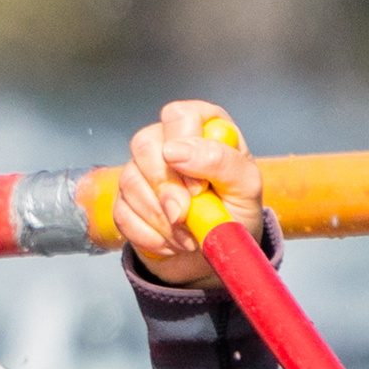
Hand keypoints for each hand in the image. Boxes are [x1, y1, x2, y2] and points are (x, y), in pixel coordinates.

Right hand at [114, 101, 264, 287]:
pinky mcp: (125, 199)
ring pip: (130, 180)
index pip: (179, 116)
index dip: (185, 148)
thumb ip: (220, 162)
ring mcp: (142, 169)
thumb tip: (174, 151)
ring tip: (188, 236)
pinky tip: (171, 242)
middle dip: (165, 188)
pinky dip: (149, 235)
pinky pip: (122, 213)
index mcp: (202, 127)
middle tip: (186, 216)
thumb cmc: (236, 212)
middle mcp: (167, 140)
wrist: (215, 252)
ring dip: (161, 219)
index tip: (199, 186)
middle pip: (145, 144)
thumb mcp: (246, 187)